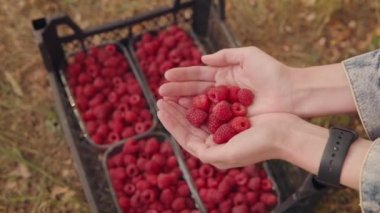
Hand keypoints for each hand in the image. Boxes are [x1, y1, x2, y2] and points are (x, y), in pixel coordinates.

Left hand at [157, 99, 300, 168]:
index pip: (186, 136)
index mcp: (214, 150)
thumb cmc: (259, 146)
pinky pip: (213, 105)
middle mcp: (218, 139)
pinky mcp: (234, 114)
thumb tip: (192, 148)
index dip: (172, 123)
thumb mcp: (229, 154)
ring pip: (199, 113)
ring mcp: (225, 127)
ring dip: (186, 103)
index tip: (160, 109)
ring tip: (172, 92)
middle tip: (161, 97)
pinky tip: (193, 90)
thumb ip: (207, 154)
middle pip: (190, 124)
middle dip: (175, 111)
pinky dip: (202, 98)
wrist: (286, 134)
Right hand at [159, 47, 294, 115]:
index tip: (166, 76)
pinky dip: (197, 117)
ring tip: (166, 104)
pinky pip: (211, 118)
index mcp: (226, 76)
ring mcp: (226, 107)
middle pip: (195, 90)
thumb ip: (226, 55)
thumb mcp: (249, 56)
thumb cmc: (272, 73)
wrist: (292, 93)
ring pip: (200, 105)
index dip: (183, 75)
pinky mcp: (231, 120)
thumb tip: (203, 58)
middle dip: (177, 91)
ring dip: (183, 104)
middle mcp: (222, 91)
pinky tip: (184, 116)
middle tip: (161, 93)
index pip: (199, 74)